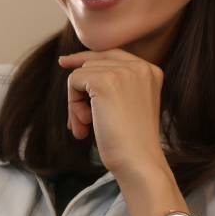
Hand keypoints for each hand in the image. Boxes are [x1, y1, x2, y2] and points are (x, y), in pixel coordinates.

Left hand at [57, 48, 166, 180]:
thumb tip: (73, 70)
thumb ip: (110, 85)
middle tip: (81, 123)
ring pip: (81, 74)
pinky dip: (73, 105)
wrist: (138, 162)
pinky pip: (73, 81)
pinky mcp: (105, 81)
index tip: (64, 62)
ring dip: (76, 104)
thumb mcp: (126, 106)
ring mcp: (124, 72)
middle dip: (80, 93)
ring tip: (86, 128)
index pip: (111, 54)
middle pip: (92, 63)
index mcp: (150, 71)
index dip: (85, 58)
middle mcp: (141, 66)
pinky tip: (86, 125)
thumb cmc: (130, 143)